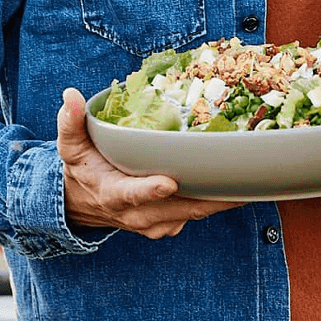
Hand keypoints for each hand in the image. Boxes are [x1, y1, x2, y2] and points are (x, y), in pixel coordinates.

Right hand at [57, 89, 242, 237]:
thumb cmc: (82, 168)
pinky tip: (239, 184)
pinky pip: (197, 214)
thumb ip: (70, 121)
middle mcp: (135, 213)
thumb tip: (70, 96)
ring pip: (193, 214)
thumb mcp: (70, 145)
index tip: (169, 182)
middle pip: (176, 208)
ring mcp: (155, 222)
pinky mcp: (169, 224)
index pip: (130, 194)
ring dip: (220, 201)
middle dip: (206, 197)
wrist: (83, 204)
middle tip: (237, 179)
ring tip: (250, 181)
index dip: (149, 190)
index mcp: (111, 192)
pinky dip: (218, 202)